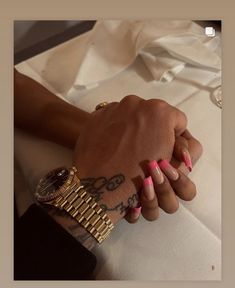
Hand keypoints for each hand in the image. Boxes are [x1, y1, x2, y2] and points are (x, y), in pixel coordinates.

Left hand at [73, 95, 187, 223]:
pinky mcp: (97, 115)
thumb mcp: (169, 162)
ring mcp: (114, 107)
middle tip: (147, 150)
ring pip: (133, 114)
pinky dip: (116, 128)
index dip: (175, 137)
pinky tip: (113, 146)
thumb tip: (177, 138)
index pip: (178, 120)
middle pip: (154, 115)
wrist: (99, 184)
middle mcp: (137, 102)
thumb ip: (179, 145)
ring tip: (129, 149)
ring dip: (134, 128)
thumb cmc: (139, 176)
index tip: (167, 149)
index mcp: (160, 111)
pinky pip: (114, 117)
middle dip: (154, 130)